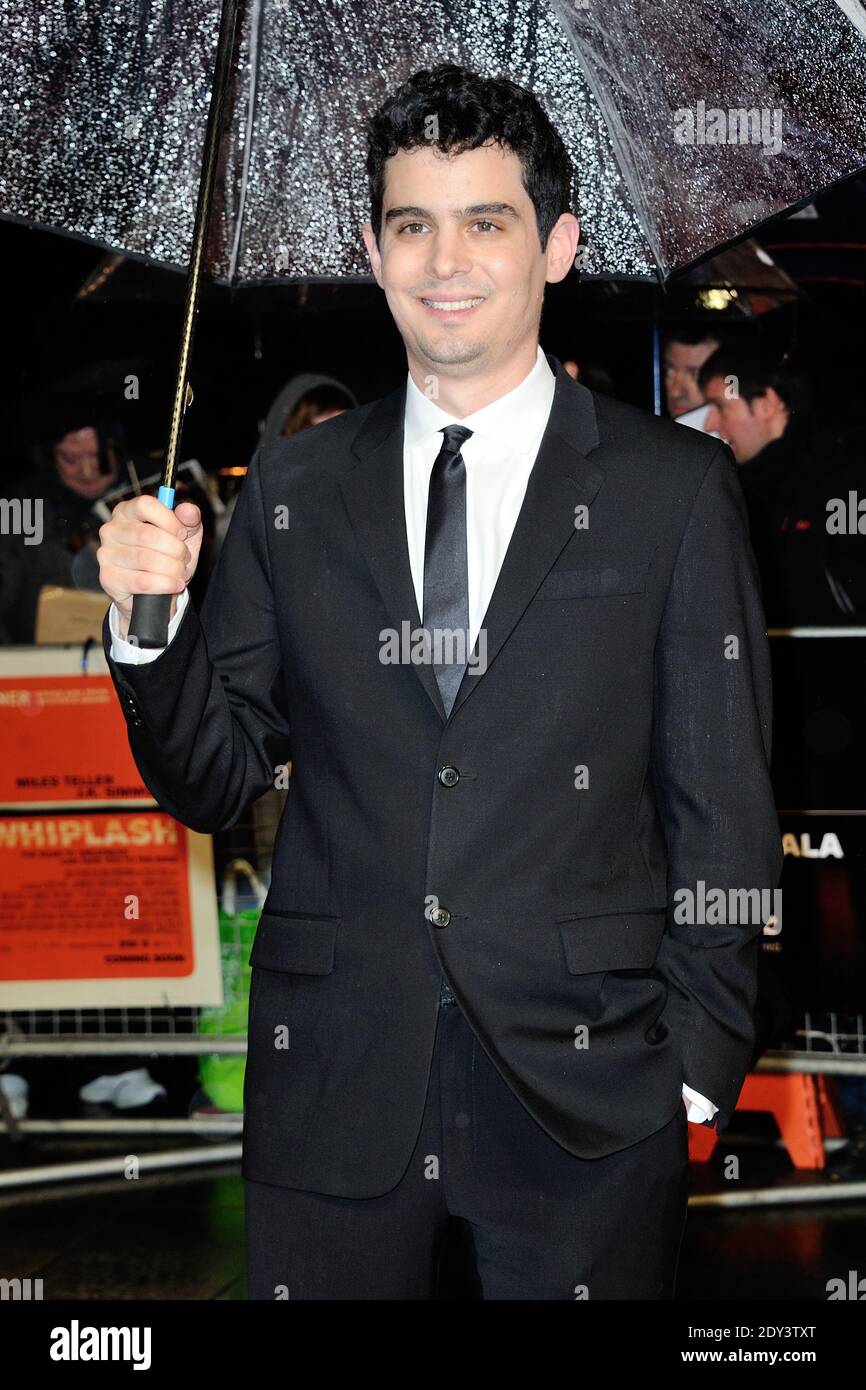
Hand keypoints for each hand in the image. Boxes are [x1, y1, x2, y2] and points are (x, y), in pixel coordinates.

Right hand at [97, 497, 202, 639]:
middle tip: (184, 558)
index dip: (169, 520)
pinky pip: (142, 582)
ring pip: (147, 559)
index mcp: (126, 511)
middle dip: (176, 550)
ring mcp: (106, 554)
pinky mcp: (108, 578)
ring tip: (180, 572)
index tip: (183, 534)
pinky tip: (175, 584)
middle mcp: (111, 530)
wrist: (155, 592)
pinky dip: (165, 584)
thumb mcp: (184, 535)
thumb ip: (189, 519)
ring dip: (172, 568)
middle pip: (148, 535)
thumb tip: (187, 509)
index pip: (145, 505)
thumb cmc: (167, 555)